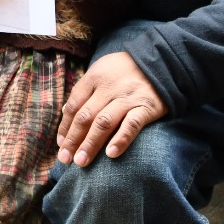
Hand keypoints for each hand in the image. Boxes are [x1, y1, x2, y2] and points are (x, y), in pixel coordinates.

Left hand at [56, 52, 167, 166]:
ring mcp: (127, 98)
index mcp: (94, 77)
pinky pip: (131, 125)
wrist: (162, 61)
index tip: (61, 145)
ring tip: (81, 162)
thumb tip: (66, 112)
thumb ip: (86, 90)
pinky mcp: (146, 107)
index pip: (74, 105)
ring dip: (90, 143)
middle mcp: (108, 88)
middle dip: (73, 139)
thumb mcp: (102, 71)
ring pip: (103, 122)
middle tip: (65, 159)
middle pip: (85, 116)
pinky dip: (121, 139)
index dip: (65, 126)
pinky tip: (111, 154)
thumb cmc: (126, 70)